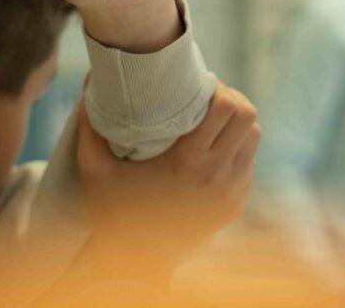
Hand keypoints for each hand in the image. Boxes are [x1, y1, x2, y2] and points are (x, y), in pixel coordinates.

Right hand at [77, 84, 260, 285]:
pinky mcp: (236, 205)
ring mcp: (231, 193)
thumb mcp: (95, 170)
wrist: (138, 264)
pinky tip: (214, 148)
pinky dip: (237, 149)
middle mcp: (217, 176)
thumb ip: (90, 125)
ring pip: (254, 138)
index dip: (218, 89)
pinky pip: (248, 163)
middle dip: (231, 100)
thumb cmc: (114, 215)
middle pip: (248, 117)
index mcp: (188, 162)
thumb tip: (90, 80)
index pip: (227, 108)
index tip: (198, 86)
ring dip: (237, 124)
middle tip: (208, 98)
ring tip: (213, 120)